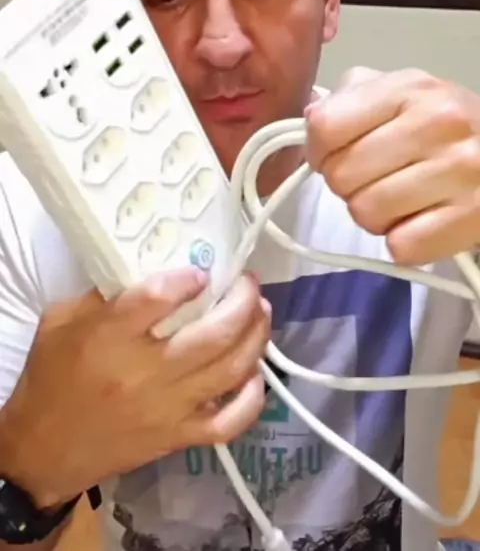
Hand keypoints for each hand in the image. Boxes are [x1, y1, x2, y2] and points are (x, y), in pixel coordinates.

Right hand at [0, 270, 269, 508]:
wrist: (44, 450)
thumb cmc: (53, 377)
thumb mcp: (62, 321)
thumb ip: (104, 293)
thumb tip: (155, 268)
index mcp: (110, 337)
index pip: (157, 298)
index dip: (188, 278)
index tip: (203, 269)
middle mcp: (145, 372)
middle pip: (213, 334)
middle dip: (242, 301)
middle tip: (248, 282)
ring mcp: (168, 408)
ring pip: (230, 370)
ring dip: (256, 336)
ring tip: (260, 311)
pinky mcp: (179, 437)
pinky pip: (229, 422)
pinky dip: (251, 398)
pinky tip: (255, 373)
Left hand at [306, 67, 479, 263]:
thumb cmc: (442, 124)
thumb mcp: (401, 93)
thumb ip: (350, 98)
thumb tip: (311, 120)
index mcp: (410, 89)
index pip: (325, 127)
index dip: (317, 150)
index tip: (333, 155)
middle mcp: (438, 124)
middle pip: (341, 176)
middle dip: (348, 185)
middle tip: (374, 180)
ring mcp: (461, 172)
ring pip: (367, 214)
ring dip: (374, 216)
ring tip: (399, 201)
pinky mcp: (473, 218)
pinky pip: (402, 246)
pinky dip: (404, 242)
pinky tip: (421, 221)